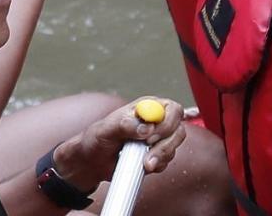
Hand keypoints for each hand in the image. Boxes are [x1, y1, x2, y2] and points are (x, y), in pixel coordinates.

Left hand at [52, 97, 185, 190]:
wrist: (93, 160)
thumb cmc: (97, 138)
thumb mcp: (105, 129)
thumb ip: (124, 124)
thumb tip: (145, 127)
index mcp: (145, 107)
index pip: (171, 108)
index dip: (166, 123)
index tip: (150, 137)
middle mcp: (156, 120)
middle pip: (178, 129)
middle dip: (164, 144)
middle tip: (147, 153)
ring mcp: (159, 139)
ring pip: (174, 147)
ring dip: (159, 157)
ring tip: (141, 161)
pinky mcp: (158, 155)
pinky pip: (167, 161)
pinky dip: (156, 165)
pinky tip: (140, 164)